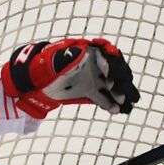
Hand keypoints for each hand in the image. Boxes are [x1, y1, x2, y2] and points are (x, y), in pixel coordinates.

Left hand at [1, 38, 139, 118]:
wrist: (37, 82)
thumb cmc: (44, 67)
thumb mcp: (52, 61)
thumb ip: (63, 58)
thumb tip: (75, 55)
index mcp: (88, 53)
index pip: (107, 56)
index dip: (113, 66)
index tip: (111, 77)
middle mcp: (94, 66)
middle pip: (115, 71)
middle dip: (121, 82)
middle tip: (122, 94)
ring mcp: (94, 79)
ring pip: (113, 86)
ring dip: (120, 94)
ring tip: (126, 105)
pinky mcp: (91, 92)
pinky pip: (104, 98)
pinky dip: (110, 104)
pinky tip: (118, 111)